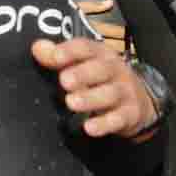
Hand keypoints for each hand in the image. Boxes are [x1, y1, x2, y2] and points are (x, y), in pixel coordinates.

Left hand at [30, 33, 159, 137]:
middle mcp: (116, 70)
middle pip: (101, 69)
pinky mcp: (130, 113)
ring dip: (90, 99)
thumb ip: (58, 57)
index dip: (71, 51)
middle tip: (64, 81)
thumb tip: (37, 47)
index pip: (87, 48)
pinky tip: (89, 127)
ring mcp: (125, 92)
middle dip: (83, 74)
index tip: (56, 56)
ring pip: (110, 94)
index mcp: (101, 54)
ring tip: (71, 102)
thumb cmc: (102, 79)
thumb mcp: (82, 64)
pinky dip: (104, 124)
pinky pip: (118, 119)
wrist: (139, 101)